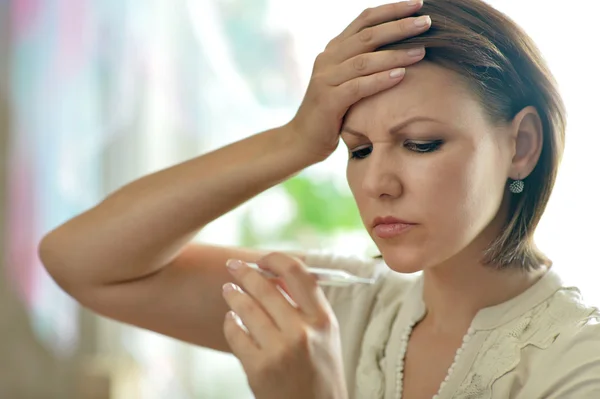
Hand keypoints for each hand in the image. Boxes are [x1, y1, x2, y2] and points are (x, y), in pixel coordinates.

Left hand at [222, 252, 346, 398]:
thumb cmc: (320, 372)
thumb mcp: (326, 335)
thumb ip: (307, 306)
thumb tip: (275, 275)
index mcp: (323, 319)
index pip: (297, 273)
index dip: (275, 259)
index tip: (263, 259)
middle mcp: (302, 332)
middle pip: (265, 288)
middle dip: (245, 272)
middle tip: (233, 266)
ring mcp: (279, 351)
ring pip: (246, 309)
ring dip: (233, 294)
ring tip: (228, 290)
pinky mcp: (259, 369)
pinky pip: (236, 335)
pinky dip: (230, 323)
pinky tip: (231, 320)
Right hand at [286, 1, 430, 161]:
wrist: (303, 139)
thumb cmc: (333, 111)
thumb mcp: (347, 80)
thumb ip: (365, 63)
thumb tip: (402, 49)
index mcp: (334, 49)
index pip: (364, 20)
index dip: (391, 10)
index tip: (418, 4)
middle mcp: (328, 59)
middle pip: (367, 35)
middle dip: (399, 26)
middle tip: (428, 22)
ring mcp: (326, 79)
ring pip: (364, 60)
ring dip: (395, 54)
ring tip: (422, 51)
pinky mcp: (328, 100)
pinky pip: (358, 86)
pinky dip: (380, 80)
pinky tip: (401, 75)